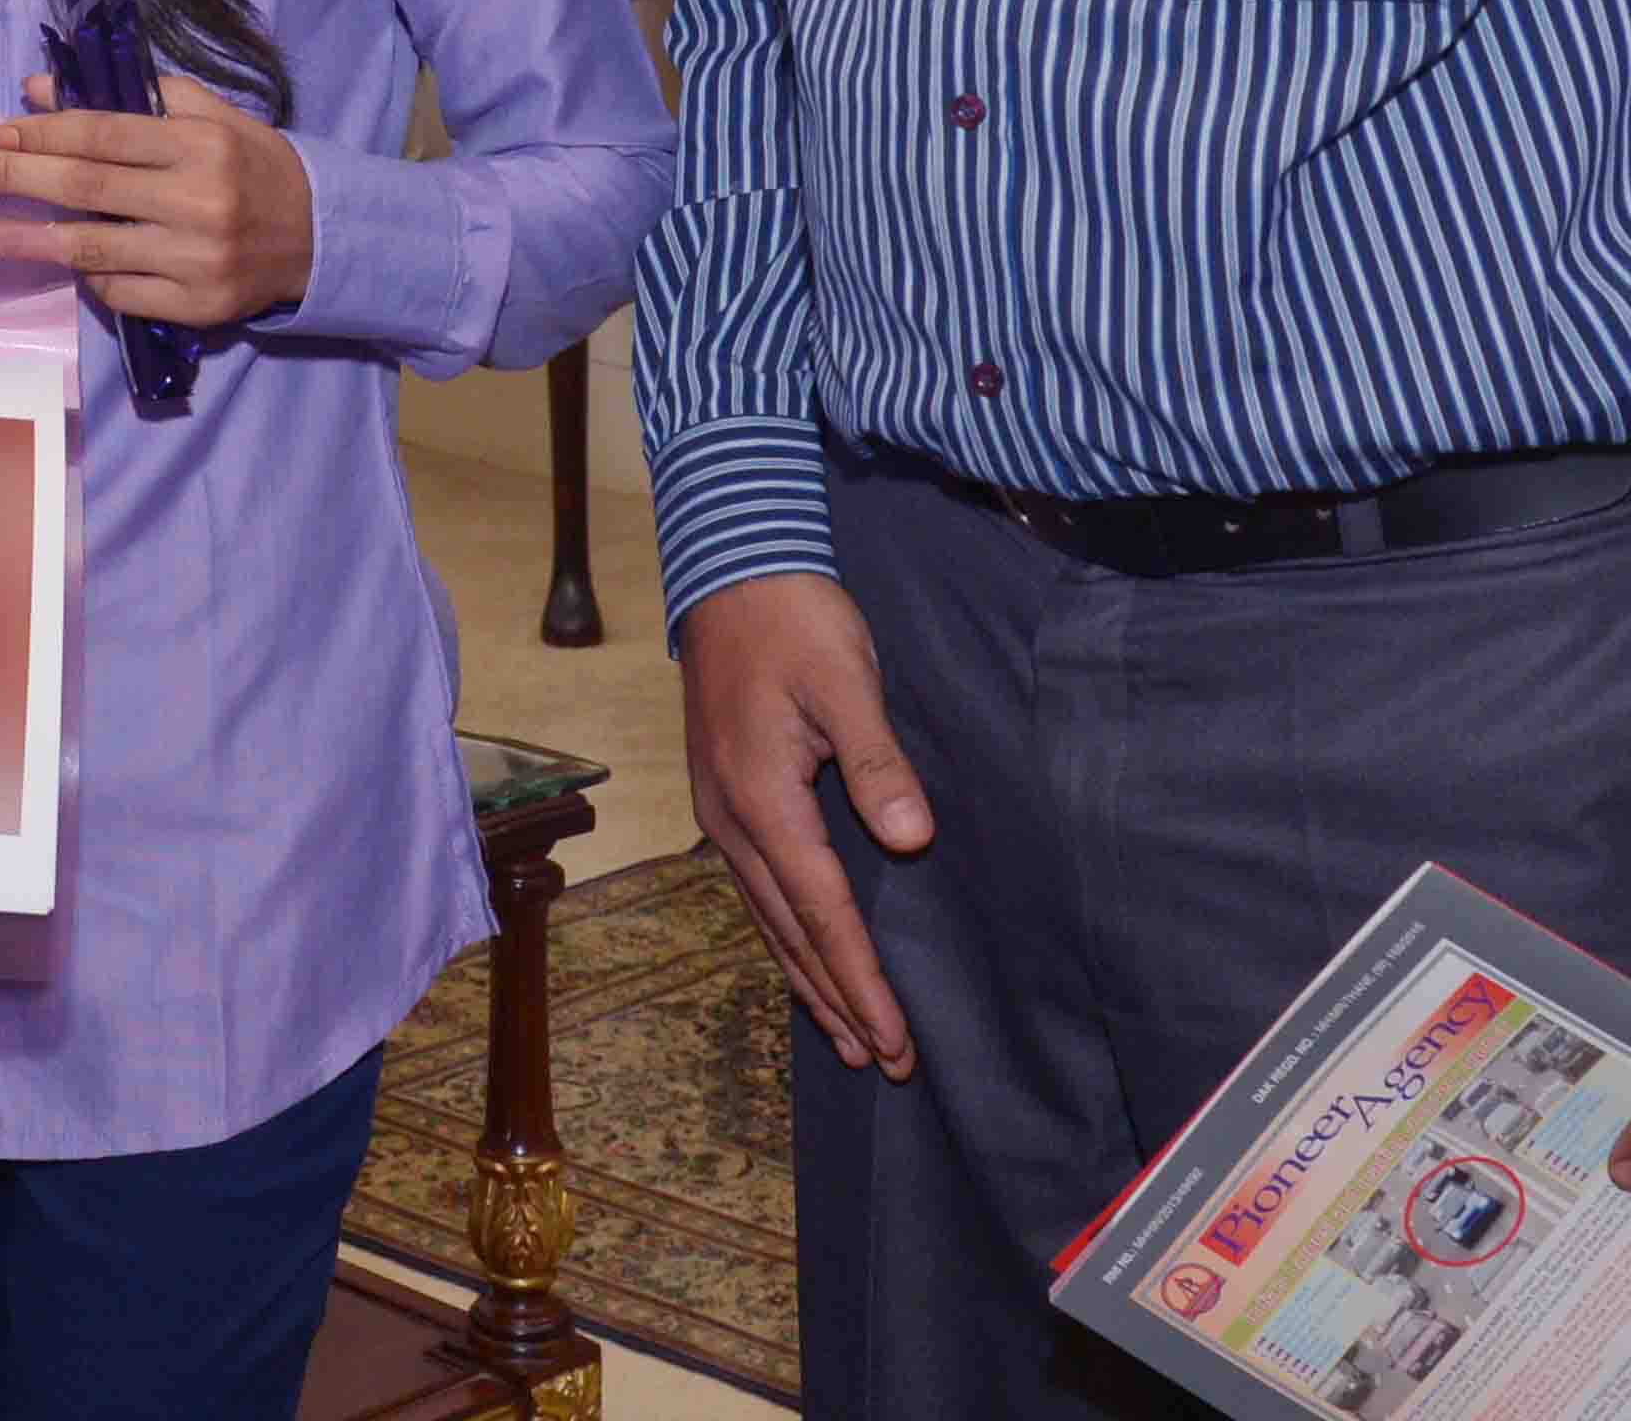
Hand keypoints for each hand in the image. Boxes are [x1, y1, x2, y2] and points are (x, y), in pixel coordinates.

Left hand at [0, 76, 314, 327]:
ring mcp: (194, 260)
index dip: (44, 133)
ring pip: (87, 249)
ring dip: (17, 241)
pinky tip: (51, 262)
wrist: (320, 236)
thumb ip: (134, 98)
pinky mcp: (194, 307)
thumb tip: (43, 89)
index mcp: (201, 146)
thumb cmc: (255, 165)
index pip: (105, 136)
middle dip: (10, 179)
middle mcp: (197, 202)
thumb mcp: (211, 116)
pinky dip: (82, 275)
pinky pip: (117, 292)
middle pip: (83, 189)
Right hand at [681, 571, 935, 1080]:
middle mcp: (732, 820)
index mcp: (763, 799)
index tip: (893, 1037)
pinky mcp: (725, 797)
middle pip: (791, 933)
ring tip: (844, 1037)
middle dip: (838, 1000)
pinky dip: (785, 938)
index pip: (822, 911)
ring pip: (768, 920)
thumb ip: (877, 761)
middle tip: (882, 1062)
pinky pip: (757, 892)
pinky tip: (802, 956)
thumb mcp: (847, 681)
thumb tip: (909, 838)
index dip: (860, 979)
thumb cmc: (795, 620)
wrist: (731, 568)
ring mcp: (721, 812)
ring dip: (809, 981)